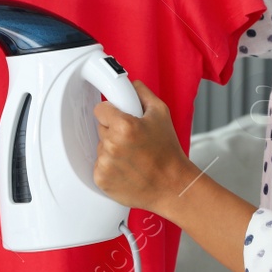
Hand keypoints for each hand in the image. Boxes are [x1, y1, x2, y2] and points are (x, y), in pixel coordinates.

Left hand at [91, 78, 194, 214]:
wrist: (172, 186)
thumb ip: (142, 94)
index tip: (119, 118)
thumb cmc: (168, 152)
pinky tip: (127, 168)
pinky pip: (99, 165)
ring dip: (112, 150)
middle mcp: (112, 145)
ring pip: (100, 147)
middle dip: (114, 131)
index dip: (111, 112)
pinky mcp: (101, 179)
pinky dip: (110, 167)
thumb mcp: (161, 114)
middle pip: (100, 128)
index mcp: (124, 126)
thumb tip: (131, 85)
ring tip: (133, 156)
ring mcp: (105, 164)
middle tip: (133, 140)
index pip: (99, 109)